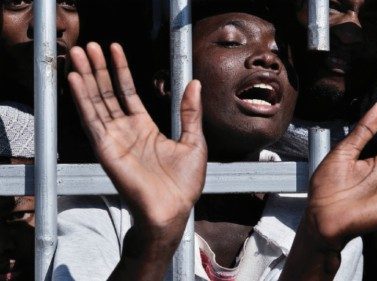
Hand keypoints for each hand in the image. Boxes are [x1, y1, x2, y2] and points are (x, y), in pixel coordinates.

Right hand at [67, 43, 206, 231]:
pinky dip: (83, 99)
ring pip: (97, 102)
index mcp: (145, 127)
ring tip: (79, 54)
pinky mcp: (106, 149)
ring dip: (87, 77)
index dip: (121, 70)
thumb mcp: (194, 140)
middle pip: (108, 93)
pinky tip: (77, 80)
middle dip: (98, 69)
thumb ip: (190, 111)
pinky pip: (92, 120)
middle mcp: (126, 131)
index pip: (128, 92)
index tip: (114, 50)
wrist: (173, 209)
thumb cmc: (184, 183)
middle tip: (89, 46)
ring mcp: (114, 139)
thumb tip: (194, 83)